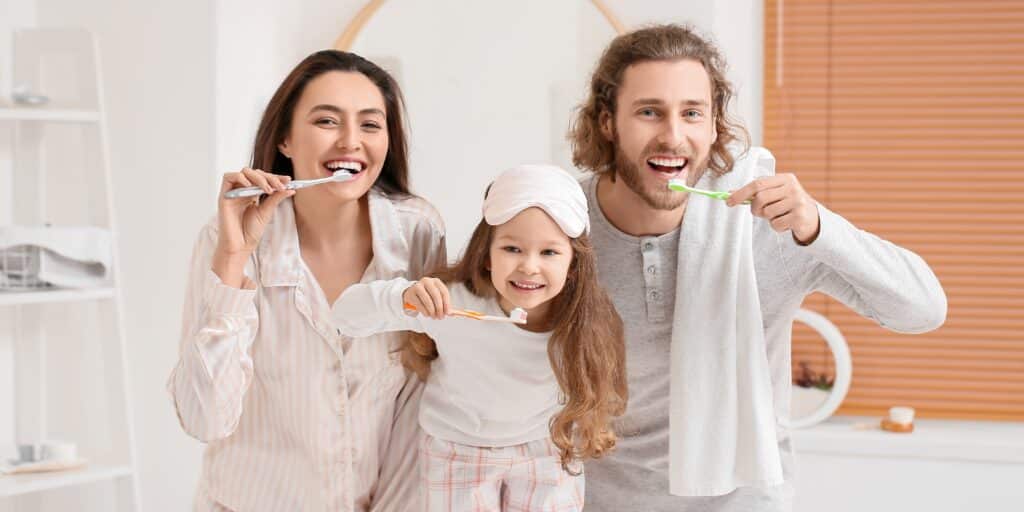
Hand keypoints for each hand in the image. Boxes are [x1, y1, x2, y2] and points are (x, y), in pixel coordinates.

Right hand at [213, 168, 293, 284]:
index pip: (263, 178)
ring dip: (258, 177)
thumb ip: (276, 198)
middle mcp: (242, 191)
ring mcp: (233, 192)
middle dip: (270, 177)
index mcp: (252, 194)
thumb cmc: (251, 232)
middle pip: (255, 173)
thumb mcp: (267, 212)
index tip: (288, 180)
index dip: (275, 177)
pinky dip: (240, 178)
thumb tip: (290, 188)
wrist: (240, 246)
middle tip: (280, 186)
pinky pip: (228, 177)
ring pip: (244, 172)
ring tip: (268, 189)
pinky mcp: (224, 196)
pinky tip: (250, 186)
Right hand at [403, 278, 450, 319]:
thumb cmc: (427, 296)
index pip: (444, 292)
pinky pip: (419, 305)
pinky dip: (425, 312)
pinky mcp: (411, 293)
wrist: (412, 293)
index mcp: (436, 281)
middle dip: (439, 308)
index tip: (448, 313)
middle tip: (441, 317)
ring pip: (428, 301)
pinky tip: (427, 315)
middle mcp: (427, 281)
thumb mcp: (436, 297)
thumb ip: (444, 304)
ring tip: (434, 317)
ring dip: (432, 311)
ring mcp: (418, 286)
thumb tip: (451, 313)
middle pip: (436, 296)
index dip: (447, 303)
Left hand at [727, 173, 819, 243]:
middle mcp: (793, 188)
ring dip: (768, 218)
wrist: (812, 218)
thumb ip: (755, 192)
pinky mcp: (800, 217)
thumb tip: (729, 193)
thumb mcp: (774, 194)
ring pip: (767, 213)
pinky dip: (777, 227)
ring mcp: (798, 202)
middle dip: (755, 208)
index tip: (728, 201)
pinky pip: (776, 224)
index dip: (741, 193)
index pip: (757, 183)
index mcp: (785, 178)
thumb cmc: (787, 204)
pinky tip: (786, 223)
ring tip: (779, 216)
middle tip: (759, 212)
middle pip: (760, 198)